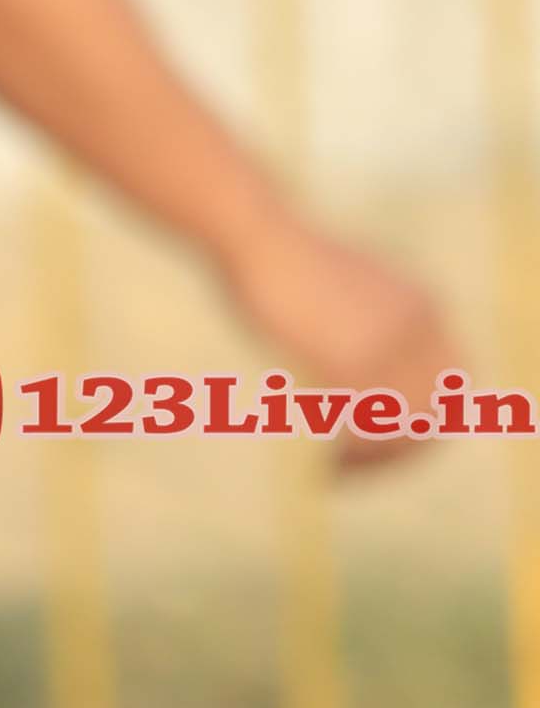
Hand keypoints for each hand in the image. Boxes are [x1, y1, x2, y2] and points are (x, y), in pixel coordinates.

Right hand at [220, 218, 462, 471]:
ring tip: (336, 473)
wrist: (254, 234)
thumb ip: (371, 318)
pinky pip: (369, 425)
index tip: (377, 441)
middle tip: (354, 470)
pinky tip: (325, 464)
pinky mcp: (353, 362)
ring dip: (375, 461)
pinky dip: (354, 455)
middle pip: (436, 414)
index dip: (422, 422)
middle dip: (401, 452)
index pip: (453, 385)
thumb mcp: (346, 284)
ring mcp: (390, 346)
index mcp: (427, 307)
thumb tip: (357, 360)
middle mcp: (421, 328)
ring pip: (405, 427)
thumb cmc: (279, 257)